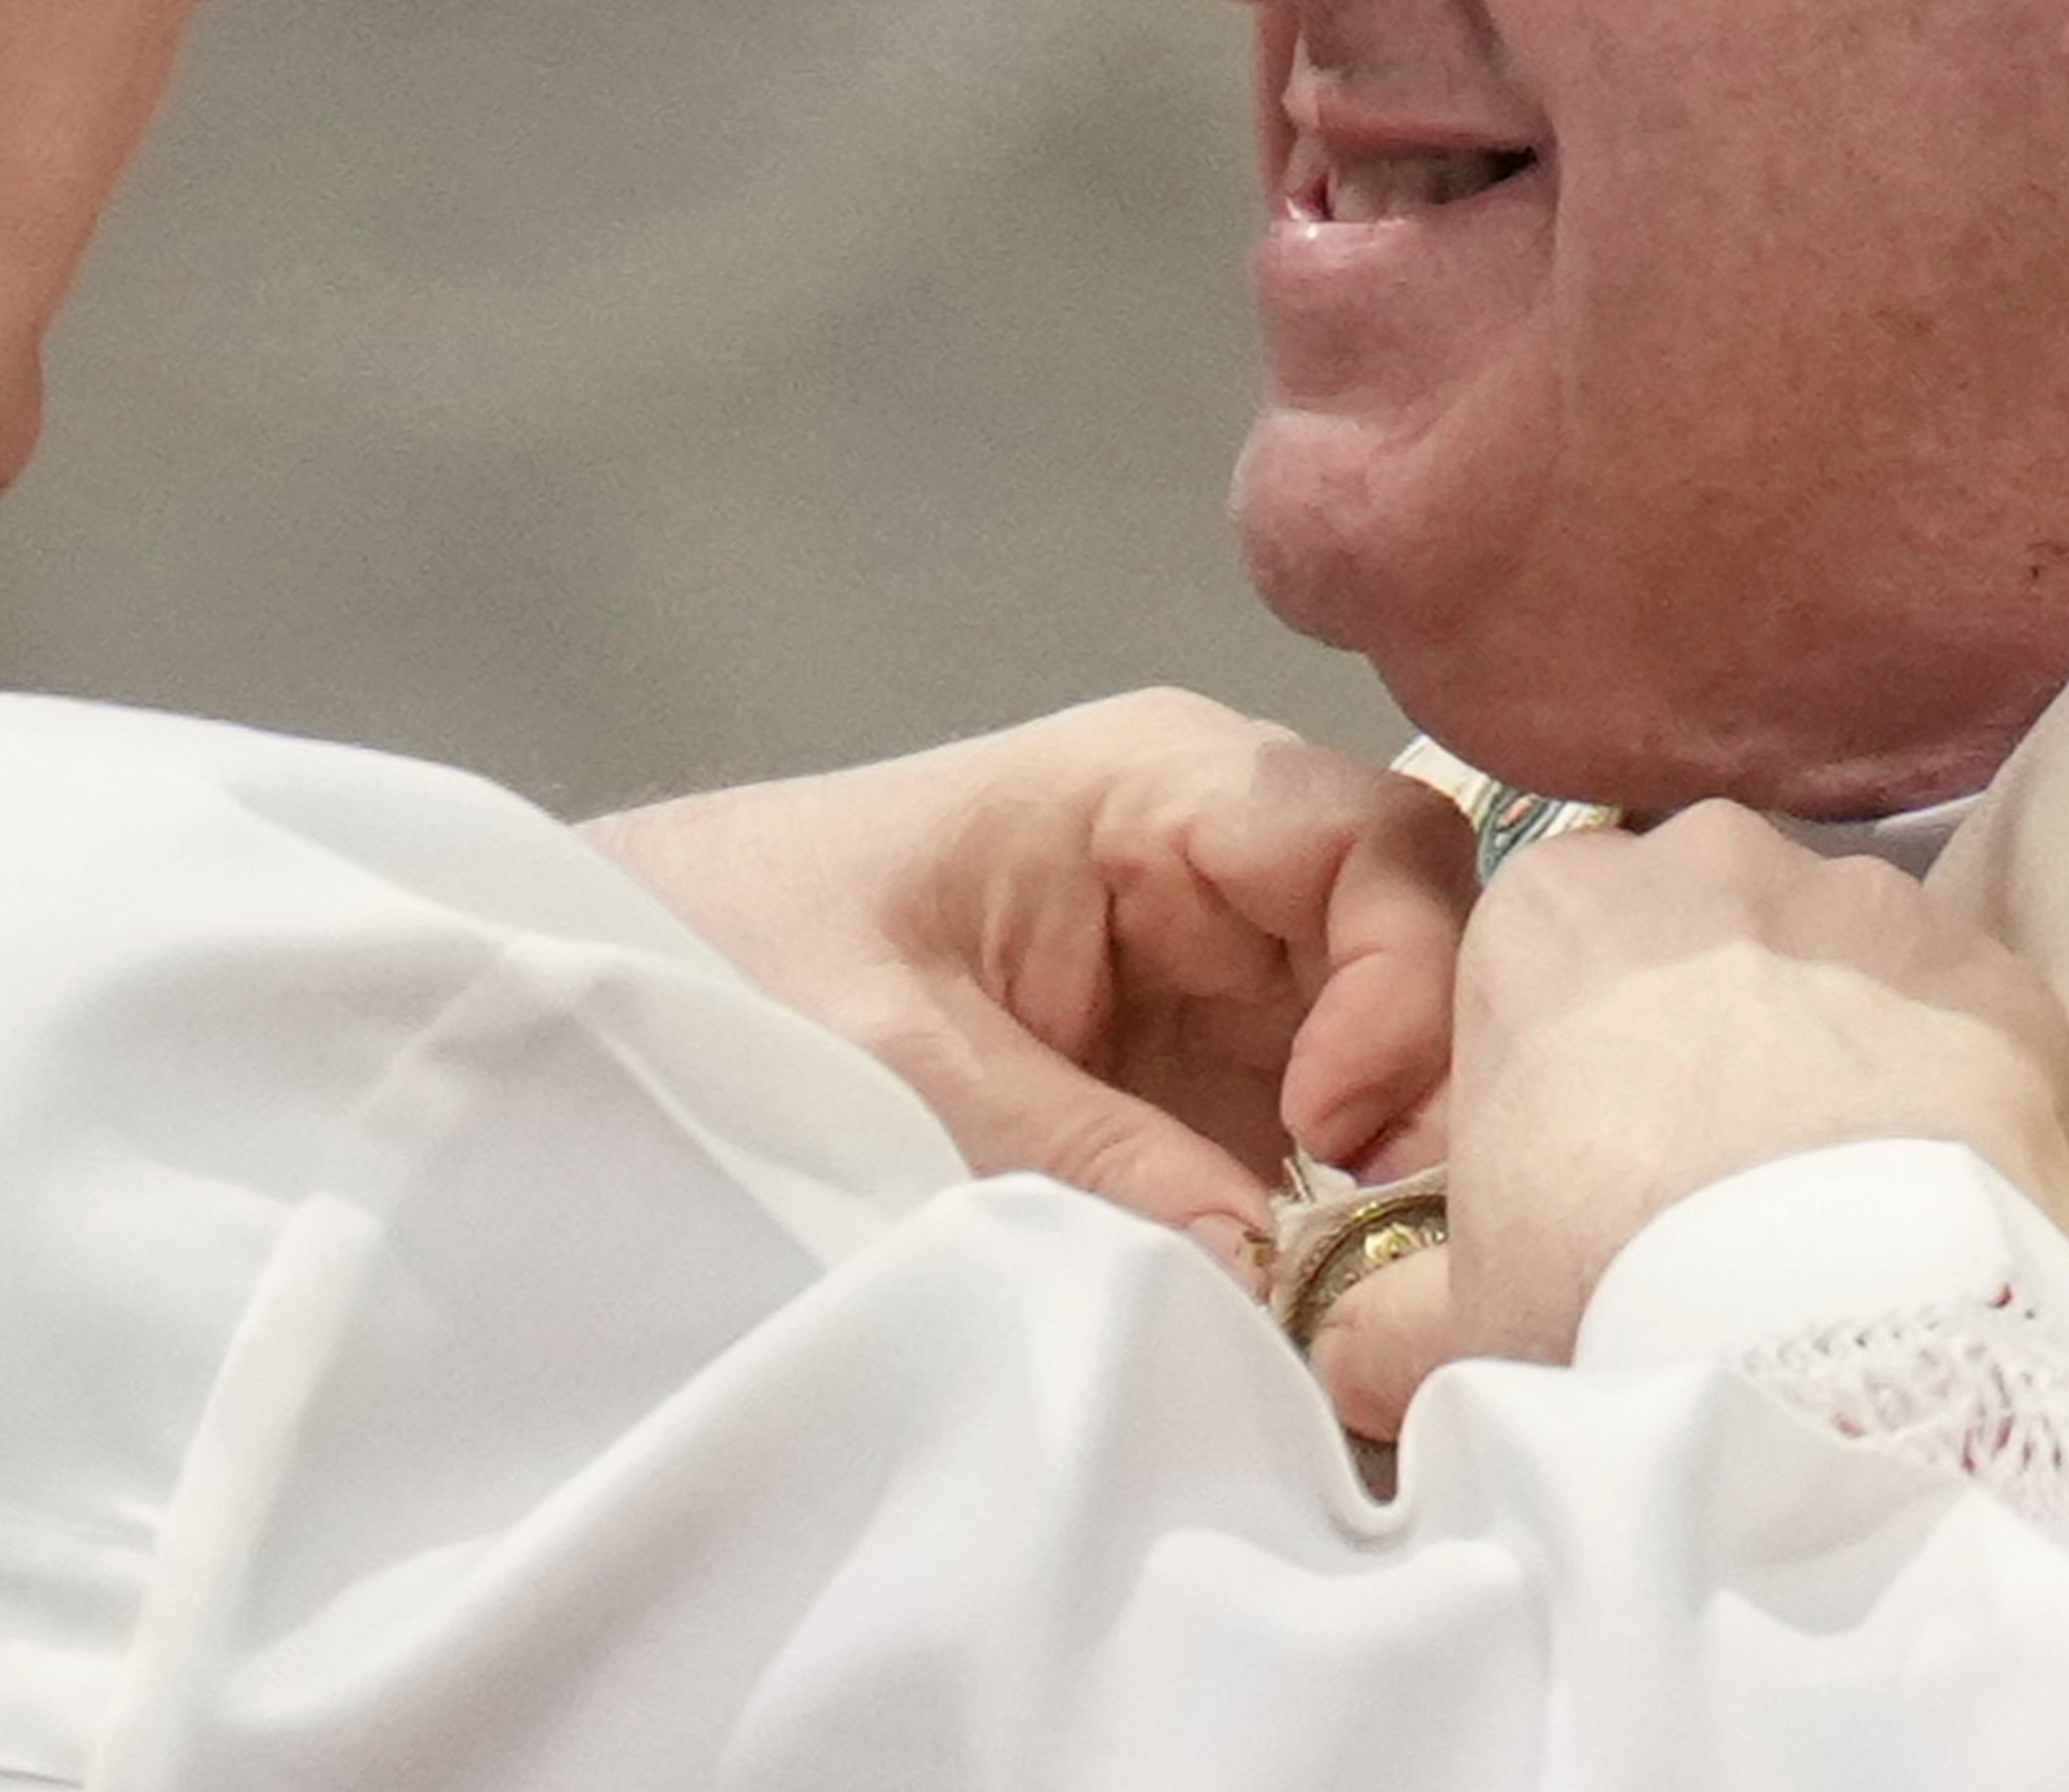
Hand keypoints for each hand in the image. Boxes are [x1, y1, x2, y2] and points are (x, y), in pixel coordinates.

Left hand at [588, 690, 1474, 1263]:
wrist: (634, 978)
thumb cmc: (740, 948)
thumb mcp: (891, 1051)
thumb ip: (1075, 1156)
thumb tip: (1259, 1275)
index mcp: (1159, 781)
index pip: (1375, 843)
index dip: (1402, 983)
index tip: (1334, 1130)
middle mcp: (1225, 860)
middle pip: (1429, 943)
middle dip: (1434, 1085)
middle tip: (1378, 1232)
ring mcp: (1231, 969)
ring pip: (1405, 1046)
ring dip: (1400, 1161)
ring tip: (1349, 1280)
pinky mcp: (1214, 1075)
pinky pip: (1334, 1129)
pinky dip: (1341, 1209)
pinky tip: (1308, 1287)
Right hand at [1439, 803, 2068, 1364]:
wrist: (1831, 1333)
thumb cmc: (1608, 1294)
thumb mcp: (1455, 1320)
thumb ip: (1389, 1312)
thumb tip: (1347, 1350)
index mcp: (1546, 909)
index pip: (1548, 958)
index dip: (1568, 1067)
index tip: (1588, 1173)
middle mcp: (1707, 859)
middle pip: (1697, 937)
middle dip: (1708, 1034)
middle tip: (1717, 1187)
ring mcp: (1867, 904)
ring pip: (1839, 966)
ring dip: (1834, 1051)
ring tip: (1839, 1201)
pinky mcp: (1999, 974)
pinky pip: (1963, 1022)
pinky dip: (1952, 1090)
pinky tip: (1939, 1193)